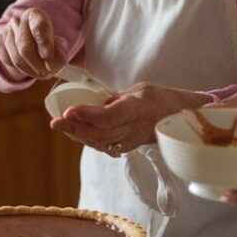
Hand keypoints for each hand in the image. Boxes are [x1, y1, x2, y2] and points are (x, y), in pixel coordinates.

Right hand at [0, 7, 63, 79]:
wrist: (29, 38)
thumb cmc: (47, 41)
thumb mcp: (59, 43)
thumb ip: (59, 53)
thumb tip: (51, 65)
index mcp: (36, 15)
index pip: (39, 26)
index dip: (44, 42)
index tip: (48, 57)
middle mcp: (18, 20)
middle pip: (24, 47)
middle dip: (37, 64)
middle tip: (48, 72)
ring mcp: (6, 31)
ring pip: (16, 58)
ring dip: (31, 70)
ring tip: (41, 73)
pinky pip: (9, 62)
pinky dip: (21, 70)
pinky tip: (31, 69)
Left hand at [51, 83, 211, 156]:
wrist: (180, 118)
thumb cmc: (159, 99)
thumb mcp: (138, 90)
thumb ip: (115, 98)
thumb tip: (90, 101)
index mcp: (138, 109)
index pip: (109, 117)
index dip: (87, 116)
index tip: (69, 110)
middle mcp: (134, 129)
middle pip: (100, 134)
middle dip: (75, 128)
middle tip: (56, 121)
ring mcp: (130, 141)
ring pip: (99, 143)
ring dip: (78, 135)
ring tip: (61, 125)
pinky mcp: (126, 147)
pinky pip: (103, 145)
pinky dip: (87, 138)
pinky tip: (74, 130)